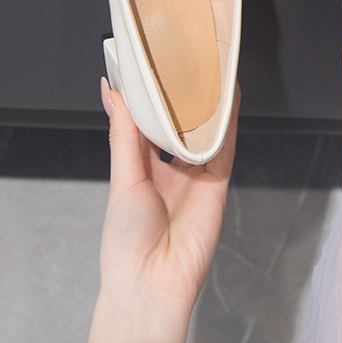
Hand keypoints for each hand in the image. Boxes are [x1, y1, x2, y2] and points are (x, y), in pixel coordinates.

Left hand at [85, 78, 238, 342]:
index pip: (145, 123)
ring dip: (207, 104)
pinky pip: (225, 147)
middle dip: (181, 97)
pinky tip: (229, 98)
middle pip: (178, 124)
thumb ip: (124, 134)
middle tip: (183, 61)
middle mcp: (168, 168)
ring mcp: (194, 174)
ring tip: (209, 70)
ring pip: (204, 130)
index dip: (147, 97)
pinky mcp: (217, 182)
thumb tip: (111, 93)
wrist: (153, 282)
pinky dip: (229, 122)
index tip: (147, 66)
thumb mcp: (122, 178)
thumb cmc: (126, 240)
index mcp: (139, 167)